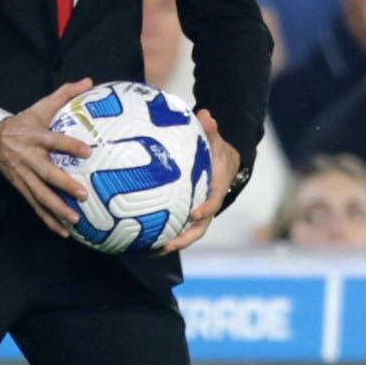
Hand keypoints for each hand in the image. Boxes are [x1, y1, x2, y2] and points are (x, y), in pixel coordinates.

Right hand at [0, 79, 92, 236]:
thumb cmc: (23, 123)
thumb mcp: (41, 106)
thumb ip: (64, 94)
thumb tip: (90, 81)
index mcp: (34, 137)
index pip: (54, 140)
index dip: (69, 146)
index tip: (88, 151)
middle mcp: (28, 158)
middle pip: (46, 174)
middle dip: (64, 185)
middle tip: (83, 194)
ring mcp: (23, 176)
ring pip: (40, 195)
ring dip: (57, 209)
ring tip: (74, 220)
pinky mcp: (21, 188)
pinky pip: (35, 206)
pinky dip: (48, 220)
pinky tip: (64, 231)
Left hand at [158, 111, 240, 254]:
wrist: (225, 165)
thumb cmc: (218, 152)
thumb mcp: (216, 140)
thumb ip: (210, 130)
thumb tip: (205, 113)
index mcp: (216, 189)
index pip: (213, 202)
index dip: (205, 209)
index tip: (194, 213)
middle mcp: (208, 206)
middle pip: (199, 228)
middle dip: (184, 239)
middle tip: (168, 245)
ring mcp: (198, 214)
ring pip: (187, 234)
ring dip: (170, 244)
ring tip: (150, 251)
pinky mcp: (187, 216)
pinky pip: (176, 228)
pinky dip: (162, 236)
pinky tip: (141, 241)